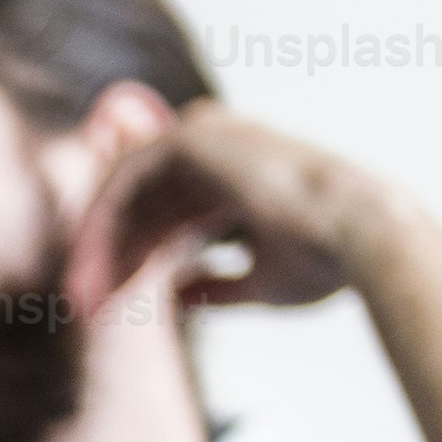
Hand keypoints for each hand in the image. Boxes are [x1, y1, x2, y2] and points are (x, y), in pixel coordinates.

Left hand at [60, 105, 384, 321]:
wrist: (358, 234)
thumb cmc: (325, 261)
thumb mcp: (261, 283)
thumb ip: (215, 286)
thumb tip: (174, 297)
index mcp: (240, 182)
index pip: (163, 220)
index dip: (131, 263)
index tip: (106, 306)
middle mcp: (222, 154)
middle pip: (140, 206)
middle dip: (107, 257)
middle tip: (83, 305)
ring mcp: (208, 137)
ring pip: (126, 190)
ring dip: (99, 242)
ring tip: (83, 293)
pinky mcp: (192, 135)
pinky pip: (124, 175)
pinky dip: (103, 217)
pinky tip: (89, 261)